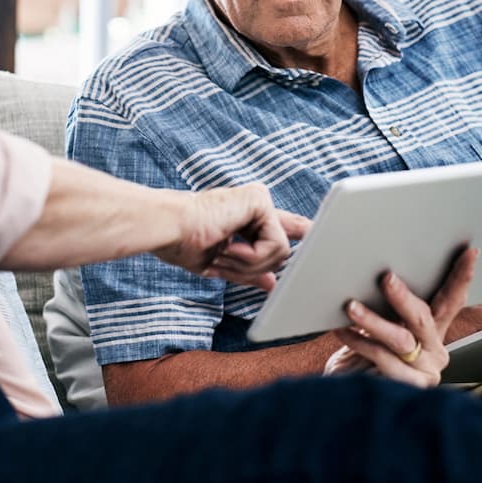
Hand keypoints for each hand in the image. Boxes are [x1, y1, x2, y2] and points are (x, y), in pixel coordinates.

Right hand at [152, 183, 310, 290]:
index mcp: (244, 217)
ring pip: (281, 252)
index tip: (312, 231)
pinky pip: (275, 245)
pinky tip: (229, 244)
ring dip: (250, 263)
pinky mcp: (260, 199)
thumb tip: (272, 283)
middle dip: (253, 268)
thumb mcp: (222, 264)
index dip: (298, 229)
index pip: (279, 225)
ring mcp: (259, 200)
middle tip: (223, 259)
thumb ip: (250, 270)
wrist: (169, 228)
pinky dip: (252, 255)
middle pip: (280, 253)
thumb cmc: (183, 242)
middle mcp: (255, 205)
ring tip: (222, 251)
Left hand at [323, 246, 478, 387]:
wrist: (345, 403)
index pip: (451, 300)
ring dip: (374, 320)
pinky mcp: (411, 389)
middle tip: (386, 277)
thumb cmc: (359, 361)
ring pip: (401, 340)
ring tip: (350, 307)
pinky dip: (362, 344)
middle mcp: (434, 350)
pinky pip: (385, 361)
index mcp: (431, 332)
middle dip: (404, 296)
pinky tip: (342, 331)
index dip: (461, 277)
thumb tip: (381, 274)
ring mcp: (425, 372)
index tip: (470, 250)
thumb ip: (386, 310)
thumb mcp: (376, 330)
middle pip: (424, 317)